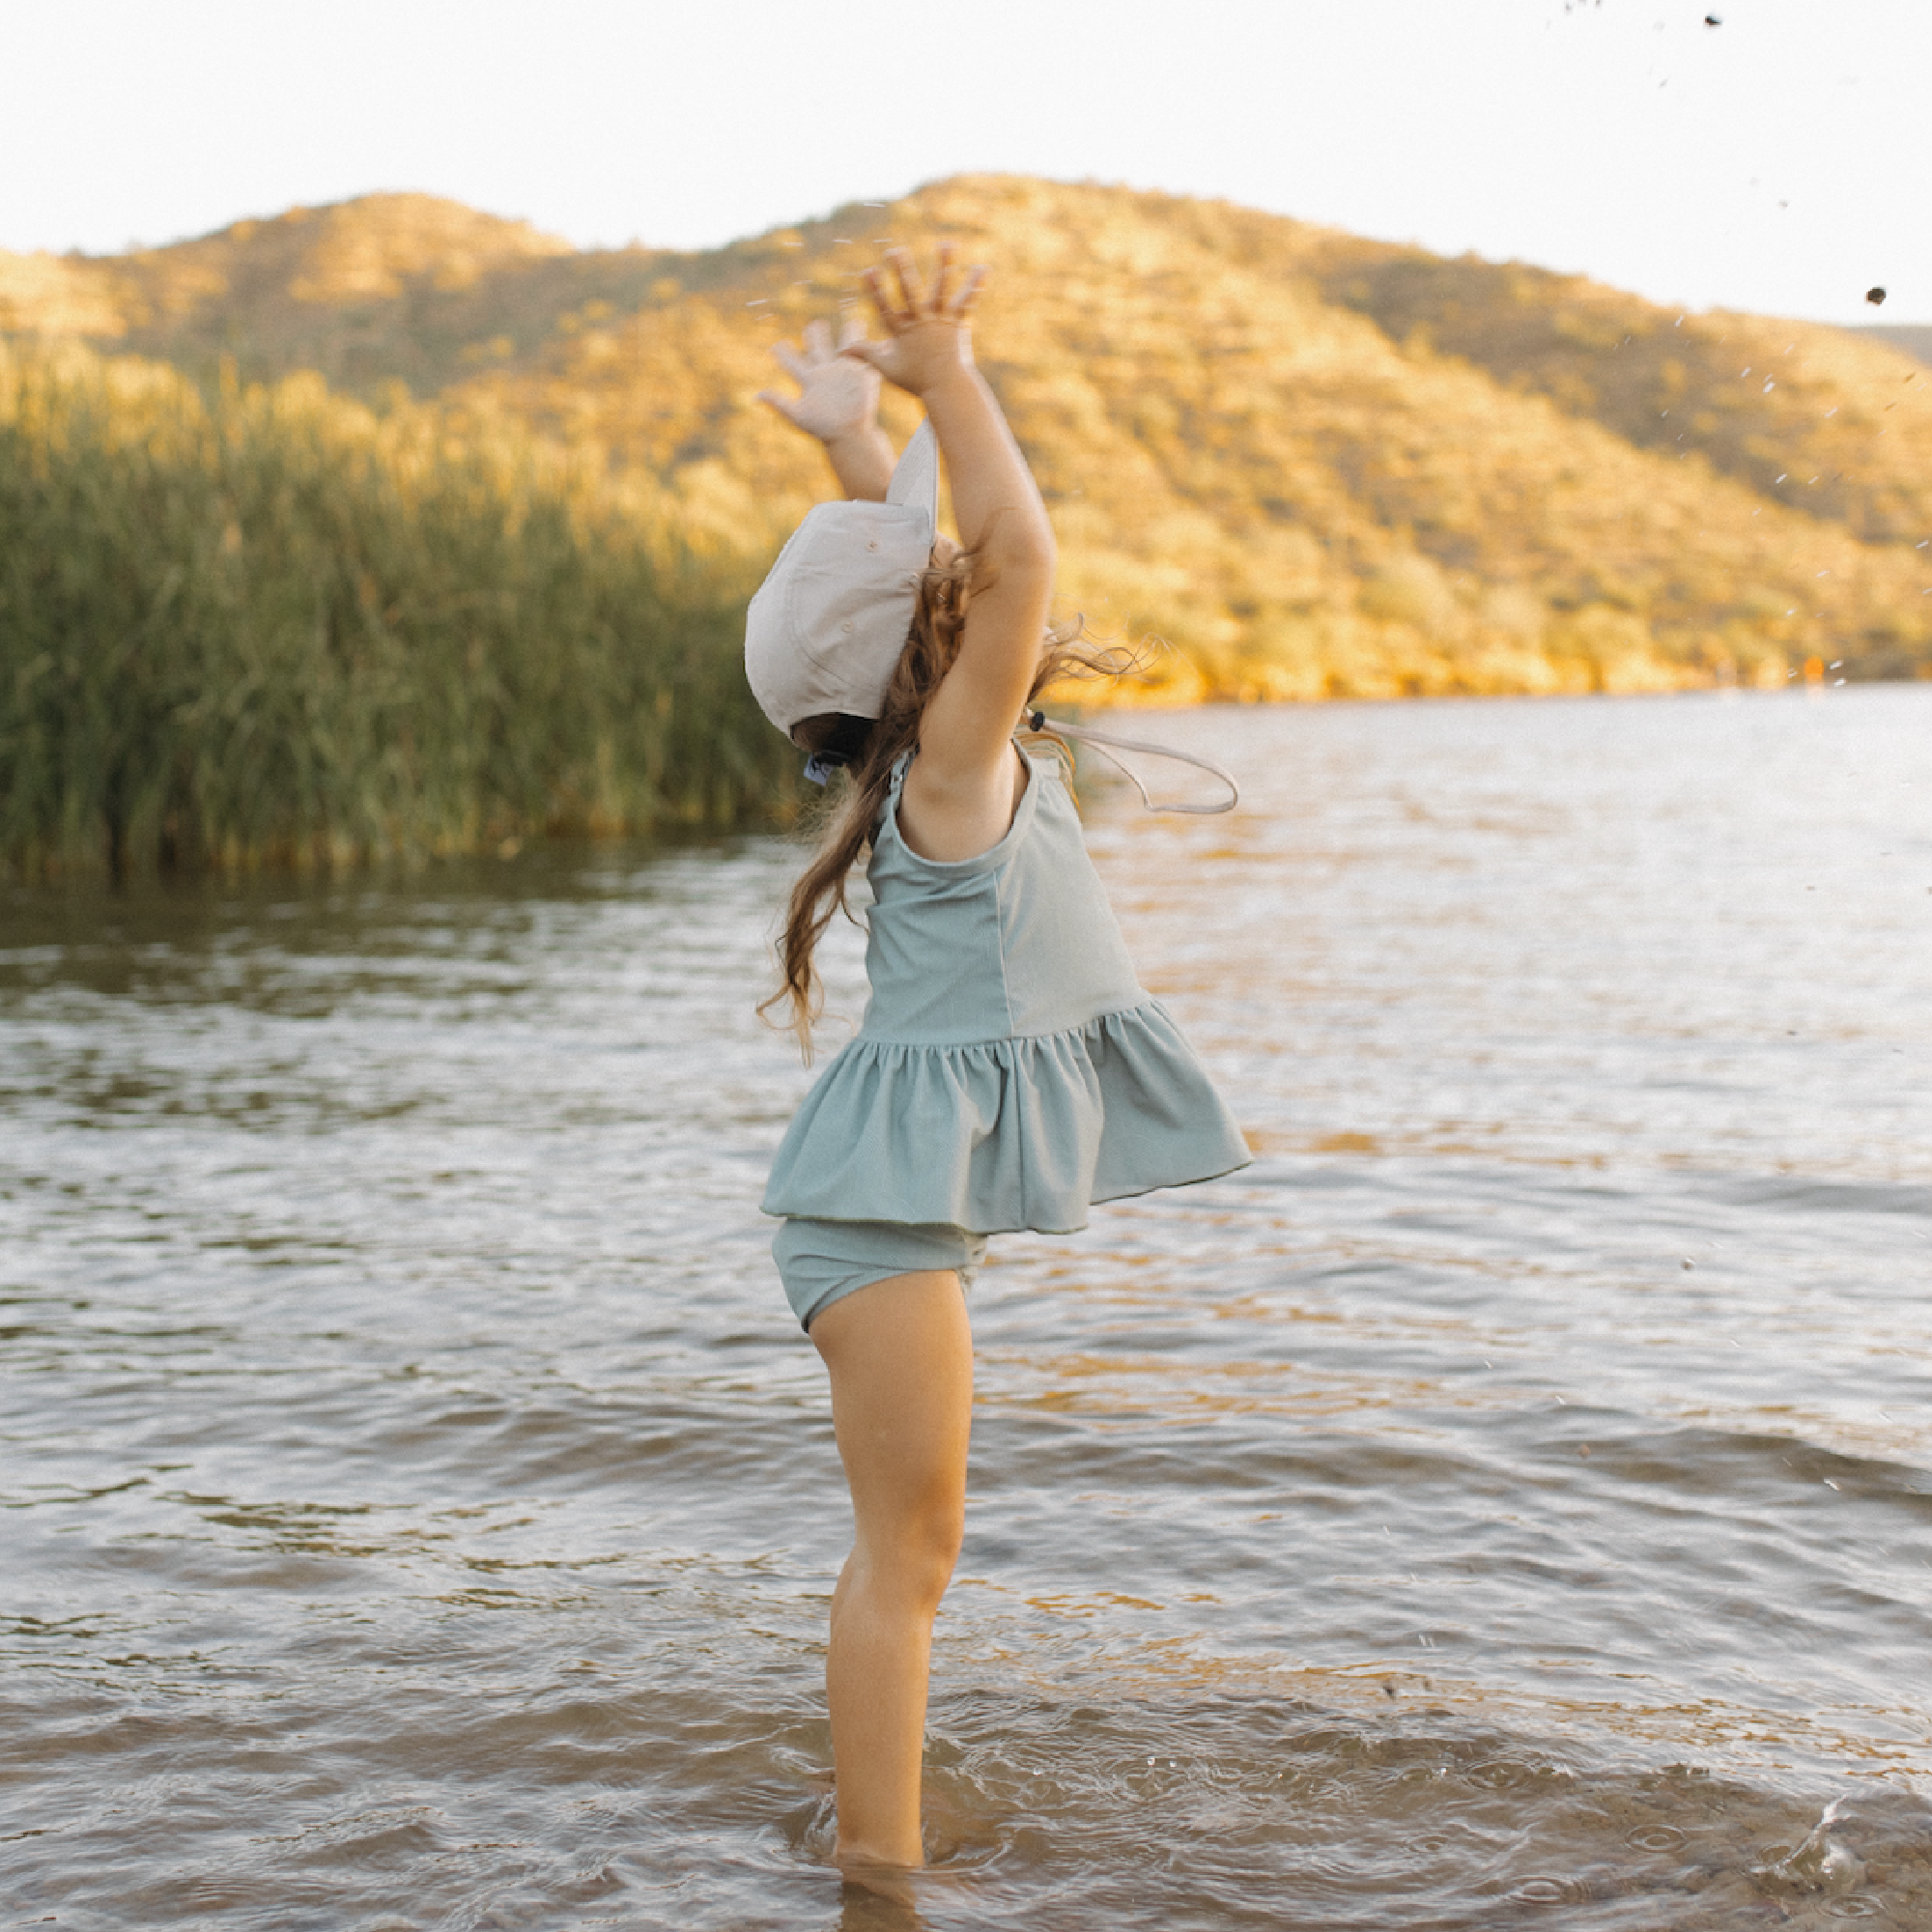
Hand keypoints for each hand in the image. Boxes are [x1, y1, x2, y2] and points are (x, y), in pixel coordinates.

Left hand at [757, 316, 881, 443]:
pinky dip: (875, 350)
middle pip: (819, 348)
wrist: (850, 435)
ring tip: (855, 323)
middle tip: (816, 325)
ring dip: (851, 335)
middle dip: (817, 336)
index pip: (794, 362)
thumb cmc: (824, 428)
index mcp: (811, 379)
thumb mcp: (799, 415)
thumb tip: (757, 395)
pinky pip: (869, 360)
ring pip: (847, 348)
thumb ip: (779, 403)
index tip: (776, 345)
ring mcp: (846, 373)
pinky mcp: (864, 377)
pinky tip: (882, 342)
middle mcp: (827, 373)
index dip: (784, 353)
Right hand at [845, 245, 986, 399]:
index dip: (875, 290)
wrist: (947, 389)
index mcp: (902, 332)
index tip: (867, 271)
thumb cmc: (915, 379)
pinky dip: (974, 285)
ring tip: (946, 244)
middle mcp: (921, 323)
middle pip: (910, 294)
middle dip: (902, 272)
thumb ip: (865, 353)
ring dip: (943, 267)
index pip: (885, 308)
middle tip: (894, 251)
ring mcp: (940, 321)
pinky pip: (967, 302)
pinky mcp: (958, 323)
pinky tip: (982, 268)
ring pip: (941, 291)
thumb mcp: (886, 367)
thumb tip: (840, 352)